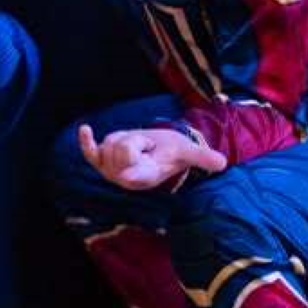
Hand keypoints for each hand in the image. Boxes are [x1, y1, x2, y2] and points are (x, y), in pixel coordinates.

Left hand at [77, 124, 228, 190]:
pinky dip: (86, 142)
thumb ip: (202, 158)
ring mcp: (111, 171)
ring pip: (110, 143)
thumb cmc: (173, 152)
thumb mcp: (188, 152)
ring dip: (123, 138)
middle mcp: (125, 178)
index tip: (126, 177)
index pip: (136, 175)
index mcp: (147, 176)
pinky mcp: (101, 161)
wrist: (158, 154)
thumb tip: (223, 164)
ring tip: (136, 146)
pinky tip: (85, 129)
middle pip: (121, 148)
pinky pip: (91, 153)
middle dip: (134, 138)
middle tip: (147, 145)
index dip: (131, 173)